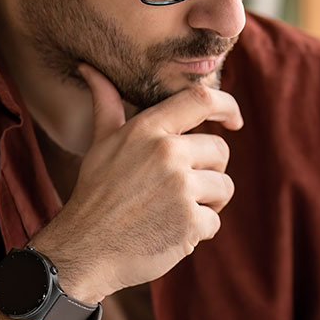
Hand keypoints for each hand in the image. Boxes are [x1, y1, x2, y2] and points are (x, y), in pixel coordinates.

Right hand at [31, 63, 241, 301]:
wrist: (84, 250)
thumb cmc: (95, 195)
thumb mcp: (100, 144)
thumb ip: (107, 106)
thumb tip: (90, 69)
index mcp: (148, 129)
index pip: (201, 99)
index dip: (227, 106)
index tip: (235, 120)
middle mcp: (167, 153)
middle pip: (220, 150)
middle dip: (209, 171)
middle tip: (180, 190)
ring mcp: (180, 188)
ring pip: (223, 187)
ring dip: (207, 203)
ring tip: (173, 212)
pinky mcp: (190, 222)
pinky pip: (215, 221)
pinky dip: (198, 231)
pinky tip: (169, 232)